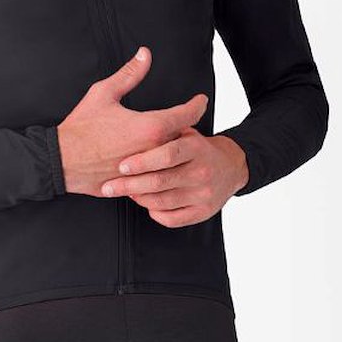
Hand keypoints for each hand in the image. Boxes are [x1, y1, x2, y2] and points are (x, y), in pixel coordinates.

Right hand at [56, 46, 207, 196]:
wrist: (61, 160)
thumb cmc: (81, 127)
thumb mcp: (104, 93)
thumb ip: (129, 73)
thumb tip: (145, 54)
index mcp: (151, 126)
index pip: (188, 115)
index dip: (198, 105)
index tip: (201, 100)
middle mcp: (154, 150)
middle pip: (183, 138)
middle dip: (185, 128)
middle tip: (181, 119)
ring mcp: (147, 170)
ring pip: (172, 159)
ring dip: (173, 149)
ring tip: (169, 141)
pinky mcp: (137, 183)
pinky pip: (157, 175)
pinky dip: (159, 167)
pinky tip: (152, 161)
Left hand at [99, 129, 248, 226]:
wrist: (231, 167)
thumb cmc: (199, 149)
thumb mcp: (186, 132)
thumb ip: (165, 130)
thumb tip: (131, 122)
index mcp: (196, 148)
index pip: (167, 155)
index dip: (142, 162)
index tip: (121, 166)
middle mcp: (201, 171)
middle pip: (160, 181)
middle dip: (130, 185)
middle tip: (109, 186)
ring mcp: (203, 194)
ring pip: (163, 202)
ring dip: (139, 198)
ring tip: (125, 192)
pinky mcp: (203, 212)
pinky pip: (172, 219)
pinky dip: (155, 213)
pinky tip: (147, 204)